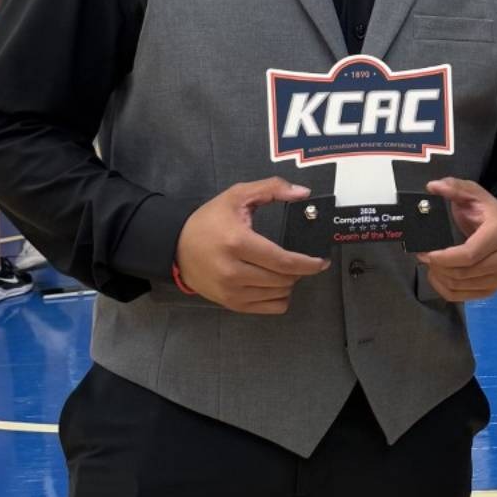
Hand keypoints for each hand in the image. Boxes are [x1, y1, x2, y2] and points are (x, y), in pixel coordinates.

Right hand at [172, 178, 326, 313]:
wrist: (175, 246)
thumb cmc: (209, 220)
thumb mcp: (237, 196)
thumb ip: (272, 188)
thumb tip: (303, 193)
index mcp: (237, 243)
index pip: (283, 261)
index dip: (308, 264)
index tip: (321, 261)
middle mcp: (233, 271)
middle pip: (284, 279)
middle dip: (299, 270)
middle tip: (298, 259)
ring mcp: (231, 292)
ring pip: (279, 295)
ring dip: (288, 282)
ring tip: (282, 269)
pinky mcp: (231, 304)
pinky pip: (269, 308)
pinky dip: (279, 297)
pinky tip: (273, 283)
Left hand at [416, 180, 496, 301]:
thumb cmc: (489, 211)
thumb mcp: (474, 193)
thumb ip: (455, 187)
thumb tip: (433, 186)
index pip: (470, 254)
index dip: (445, 257)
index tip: (425, 253)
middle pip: (464, 273)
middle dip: (438, 267)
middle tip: (423, 257)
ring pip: (462, 287)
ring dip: (440, 278)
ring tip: (430, 265)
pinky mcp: (495, 288)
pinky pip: (465, 297)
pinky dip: (446, 290)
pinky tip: (439, 277)